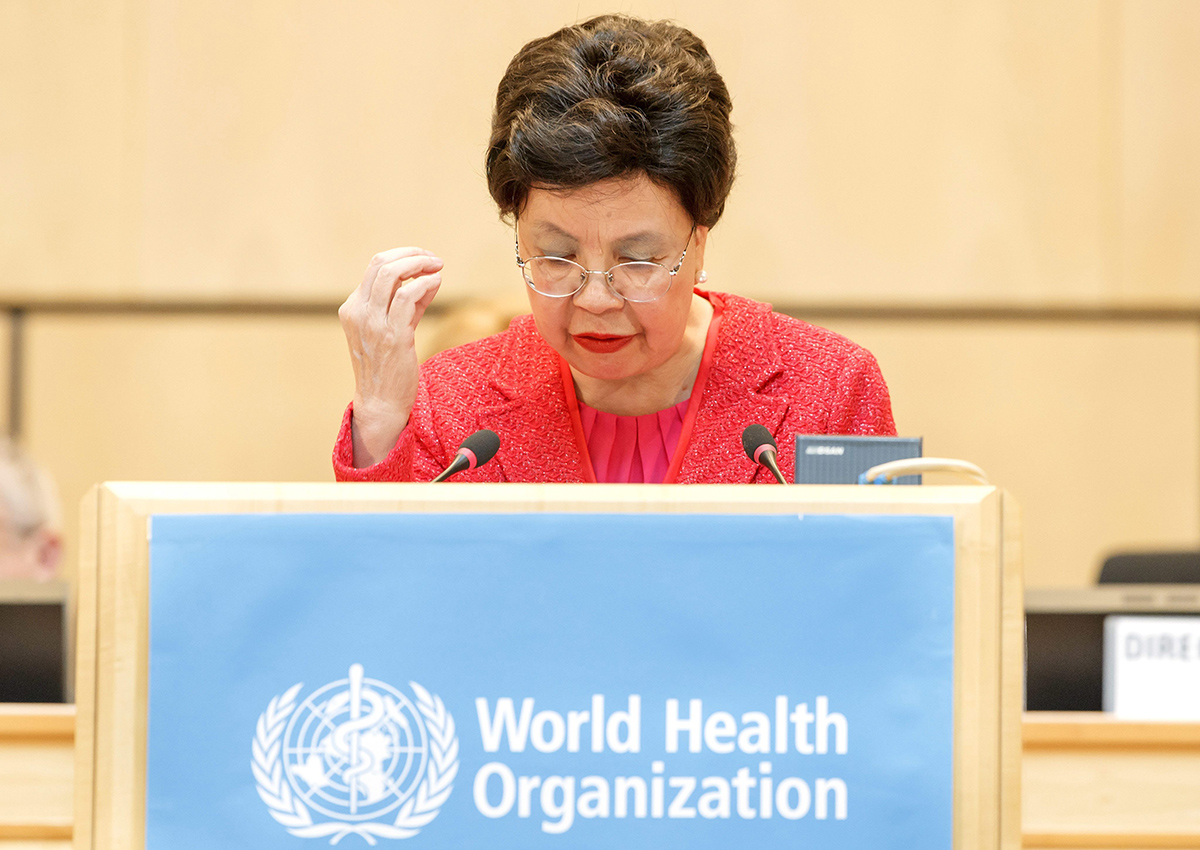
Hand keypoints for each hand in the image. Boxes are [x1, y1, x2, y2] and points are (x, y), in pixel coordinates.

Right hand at [338, 247, 443, 466]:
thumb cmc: (388, 367)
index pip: (374, 267)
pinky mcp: (392, 335)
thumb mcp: (394, 329)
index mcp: (352, 308)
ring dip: (419, 264)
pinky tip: (436, 283)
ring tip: (438, 266)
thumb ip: (408, 304)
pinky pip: (408, 296)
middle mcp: (358, 312)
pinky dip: (425, 284)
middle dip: (411, 254)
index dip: (402, 257)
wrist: (381, 403)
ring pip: (391, 274)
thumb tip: (430, 279)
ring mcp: (372, 324)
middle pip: (380, 264)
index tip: (424, 260)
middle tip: (433, 259)